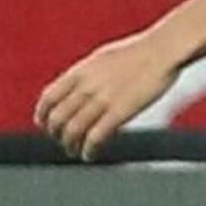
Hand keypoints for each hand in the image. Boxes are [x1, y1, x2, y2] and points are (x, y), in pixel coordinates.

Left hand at [36, 26, 180, 159]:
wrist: (163, 50)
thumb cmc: (140, 52)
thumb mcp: (103, 58)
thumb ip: (87, 75)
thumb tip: (79, 87)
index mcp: (80, 72)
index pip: (48, 99)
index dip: (42, 116)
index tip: (45, 125)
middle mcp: (86, 87)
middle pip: (58, 119)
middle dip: (57, 135)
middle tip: (64, 142)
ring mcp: (102, 100)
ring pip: (73, 131)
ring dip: (71, 146)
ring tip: (76, 151)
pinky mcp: (119, 112)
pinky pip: (95, 138)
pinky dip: (89, 150)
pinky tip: (91, 154)